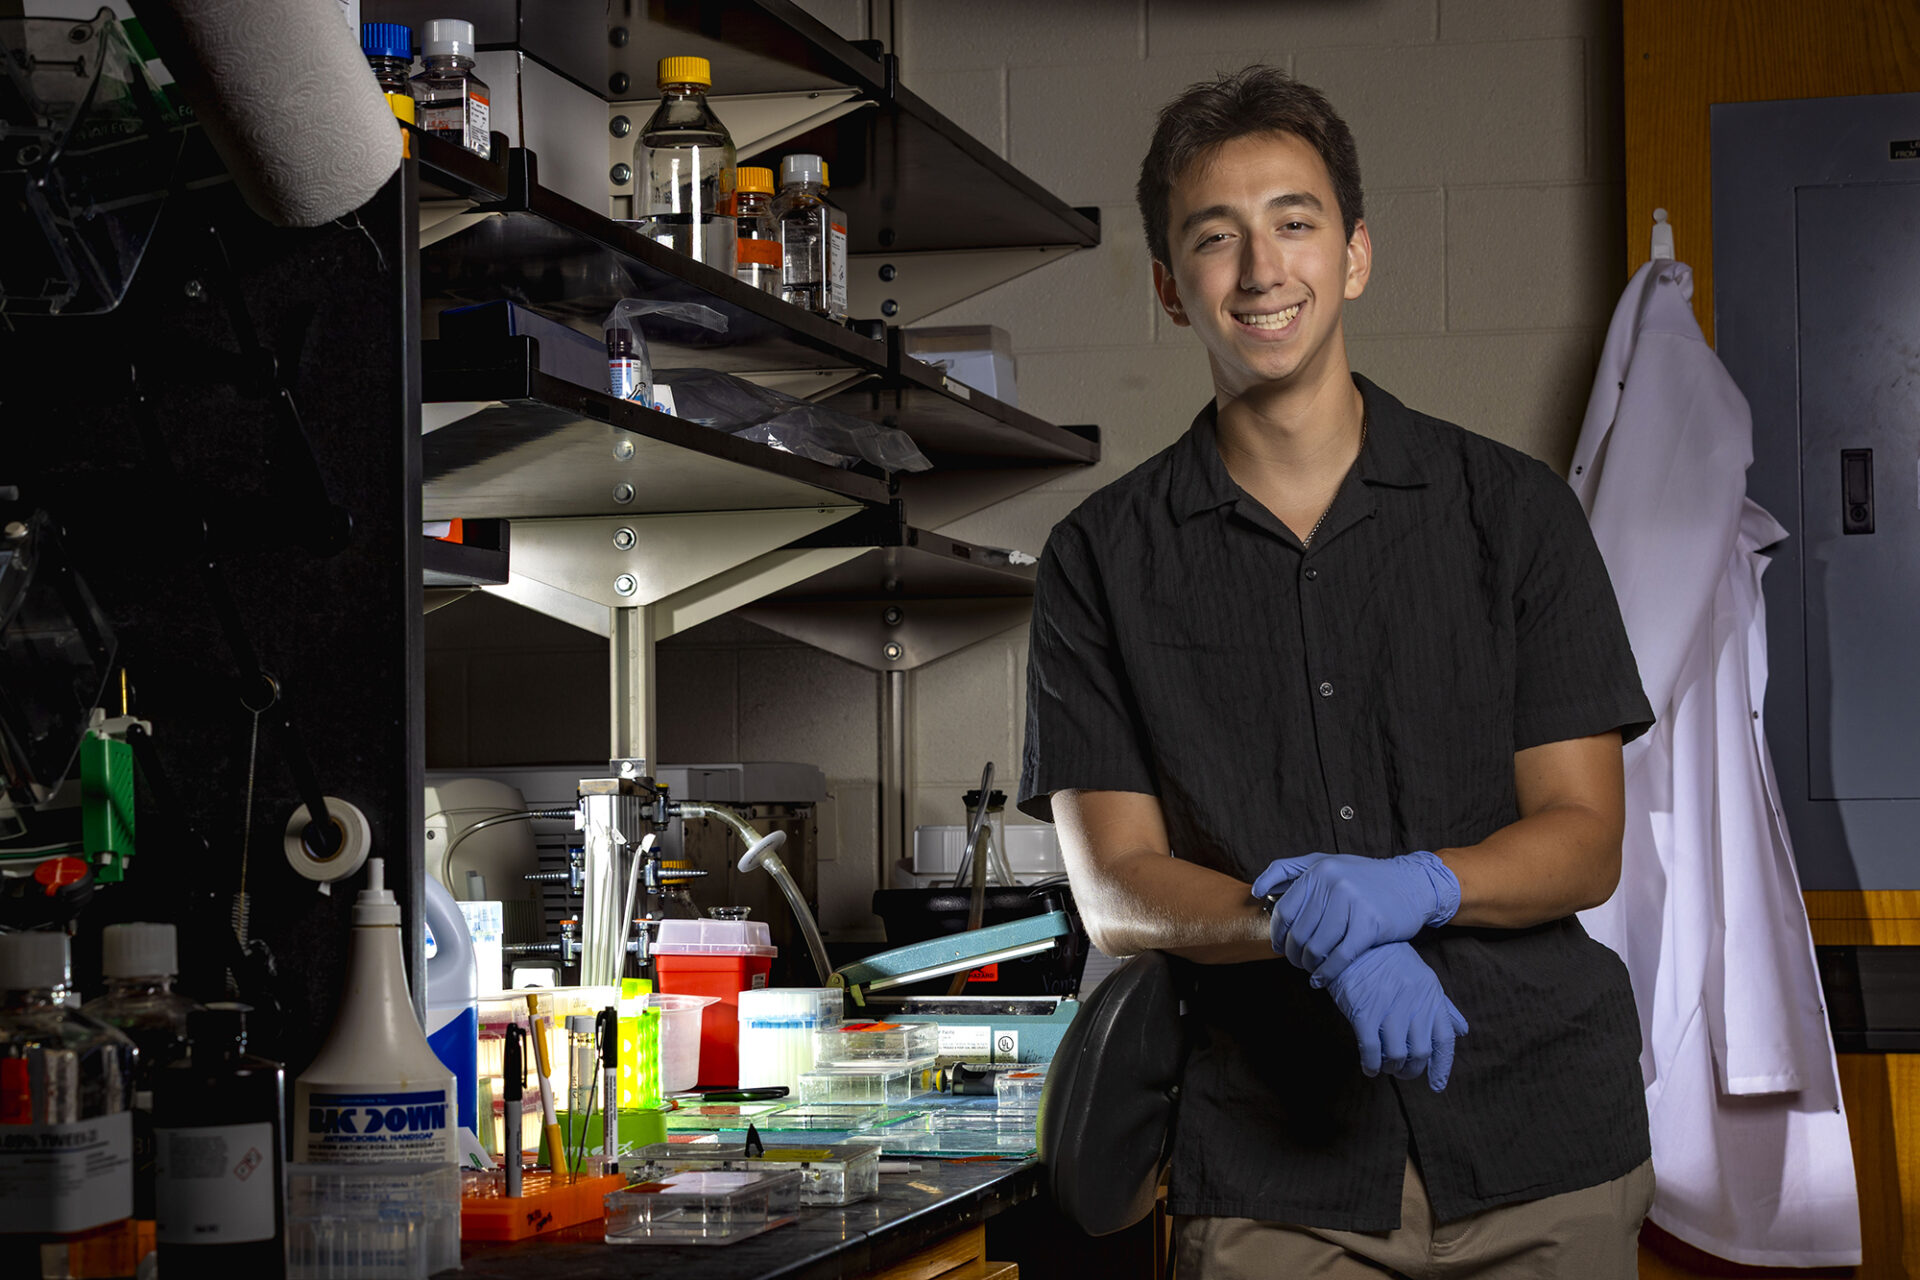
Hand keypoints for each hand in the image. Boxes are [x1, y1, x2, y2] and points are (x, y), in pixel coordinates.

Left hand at [1252, 850, 1460, 984]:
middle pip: (1299, 932)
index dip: (1278, 935)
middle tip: (1298, 962)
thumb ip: (1287, 870)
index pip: (1285, 911)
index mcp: (1318, 870)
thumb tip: (1257, 890)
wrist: (1412, 884)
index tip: (1280, 947)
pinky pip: (1340, 956)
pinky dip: (1327, 973)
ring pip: (1317, 947)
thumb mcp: (1325, 862)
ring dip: (1309, 965)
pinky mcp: (1371, 924)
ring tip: (1311, 970)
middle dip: (1294, 954)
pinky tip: (1321, 979)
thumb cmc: (1364, 877)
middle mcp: (1333, 883)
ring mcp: (1353, 903)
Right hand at [1325, 942, 1467, 1089]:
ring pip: (1397, 1054)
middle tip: (1401, 1071)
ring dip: (1391, 1067)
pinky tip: (1368, 1066)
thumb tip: (1463, 1031)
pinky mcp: (1364, 1010)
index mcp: (1431, 993)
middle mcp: (1414, 1001)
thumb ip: (1442, 1006)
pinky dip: (1371, 1064)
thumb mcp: (1420, 977)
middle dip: (1412, 1069)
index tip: (1437, 1085)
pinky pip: (1372, 1049)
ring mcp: (1389, 1006)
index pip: (1445, 1038)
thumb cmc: (1388, 961)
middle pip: (1421, 1051)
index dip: (1442, 1066)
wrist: (1353, 942)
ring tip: (1383, 1065)